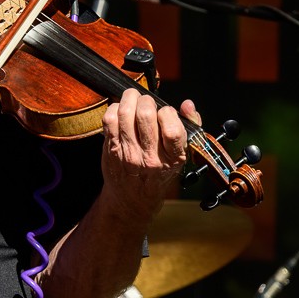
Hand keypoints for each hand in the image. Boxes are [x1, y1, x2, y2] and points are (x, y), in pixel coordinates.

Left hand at [100, 88, 198, 218]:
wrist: (133, 198)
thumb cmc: (160, 171)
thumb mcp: (181, 154)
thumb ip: (189, 126)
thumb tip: (187, 104)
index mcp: (172, 157)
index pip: (172, 129)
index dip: (168, 112)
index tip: (165, 112)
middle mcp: (149, 157)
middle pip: (145, 115)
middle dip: (146, 100)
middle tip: (146, 101)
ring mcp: (128, 153)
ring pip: (125, 114)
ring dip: (129, 99)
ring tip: (133, 99)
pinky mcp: (111, 150)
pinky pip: (109, 120)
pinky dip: (114, 108)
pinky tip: (120, 111)